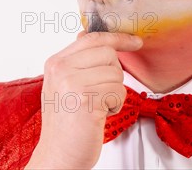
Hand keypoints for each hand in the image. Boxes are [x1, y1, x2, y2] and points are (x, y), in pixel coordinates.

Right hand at [25, 31, 142, 169]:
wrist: (58, 155)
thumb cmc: (66, 122)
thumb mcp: (64, 84)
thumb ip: (78, 61)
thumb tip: (92, 36)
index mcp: (55, 62)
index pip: (92, 38)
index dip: (118, 38)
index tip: (135, 41)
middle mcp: (61, 69)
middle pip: (108, 54)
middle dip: (113, 75)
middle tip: (100, 93)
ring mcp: (72, 83)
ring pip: (116, 74)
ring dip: (114, 94)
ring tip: (96, 107)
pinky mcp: (86, 100)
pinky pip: (118, 92)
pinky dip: (115, 106)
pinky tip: (99, 116)